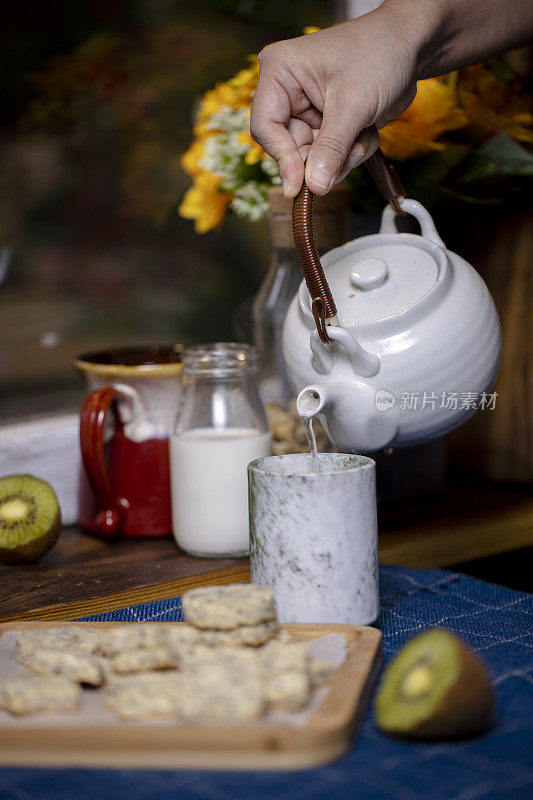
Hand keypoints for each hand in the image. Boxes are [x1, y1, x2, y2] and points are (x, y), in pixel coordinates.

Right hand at [250, 7, 418, 196]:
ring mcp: (308, 109)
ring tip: (364, 135)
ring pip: (313, 157)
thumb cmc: (380, 53)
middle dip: (324, 158)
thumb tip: (314, 185)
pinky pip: (331, 155)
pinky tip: (367, 131)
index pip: (266, 127)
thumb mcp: (353, 103)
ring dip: (343, 156)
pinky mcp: (326, 122)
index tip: (299, 186)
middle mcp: (288, 91)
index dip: (283, 158)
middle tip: (349, 156)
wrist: (411, 45)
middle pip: (290, 147)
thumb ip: (331, 148)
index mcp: (280, 72)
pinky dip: (352, 151)